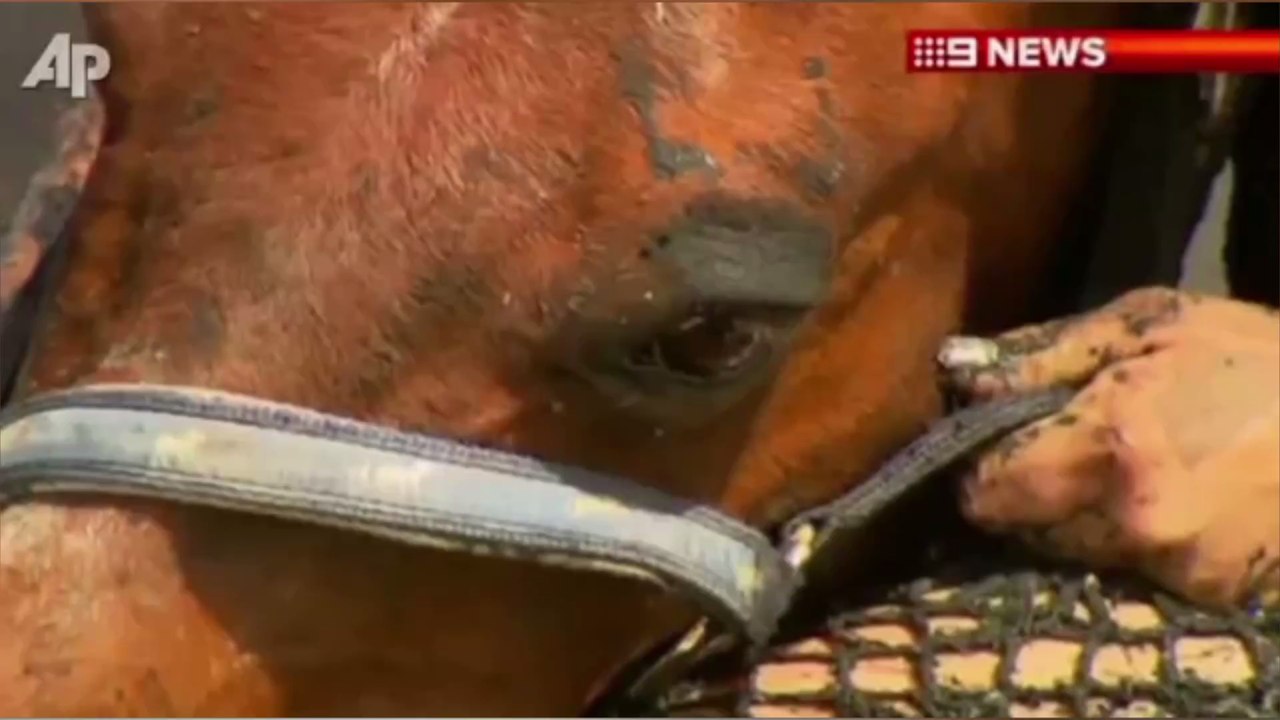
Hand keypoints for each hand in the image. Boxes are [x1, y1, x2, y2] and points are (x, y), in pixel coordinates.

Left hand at [942, 287, 1278, 607]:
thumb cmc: (1250, 354)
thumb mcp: (1145, 323)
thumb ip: (1038, 355)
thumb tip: (955, 371)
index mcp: (1112, 443)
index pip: (989, 493)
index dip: (979, 471)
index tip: (988, 452)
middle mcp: (1138, 519)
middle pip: (1026, 532)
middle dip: (1027, 496)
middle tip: (1061, 453)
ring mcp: (1179, 564)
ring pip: (1075, 554)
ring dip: (1077, 520)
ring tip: (1122, 468)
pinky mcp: (1210, 589)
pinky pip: (1132, 569)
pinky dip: (1130, 540)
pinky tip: (1165, 494)